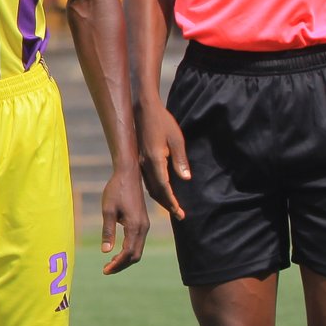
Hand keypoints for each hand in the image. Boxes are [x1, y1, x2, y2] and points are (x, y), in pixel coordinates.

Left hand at [98, 166, 148, 274]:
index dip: (117, 264)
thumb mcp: (107, 210)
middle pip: (136, 255)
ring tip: (109, 263)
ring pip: (138, 250)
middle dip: (121, 265)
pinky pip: (138, 242)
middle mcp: (143, 227)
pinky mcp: (143, 222)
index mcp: (135, 226)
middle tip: (105, 270)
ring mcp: (145, 225)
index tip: (105, 270)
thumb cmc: (116, 190)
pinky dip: (129, 250)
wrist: (128, 174)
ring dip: (125, 259)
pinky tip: (117, 252)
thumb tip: (105, 251)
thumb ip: (107, 231)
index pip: (128, 253)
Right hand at [134, 101, 189, 219]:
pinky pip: (146, 180)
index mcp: (155, 159)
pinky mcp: (139, 160)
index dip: (172, 200)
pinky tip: (161, 192)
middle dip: (167, 204)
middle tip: (179, 215)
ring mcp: (140, 162)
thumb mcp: (177, 139)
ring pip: (150, 187)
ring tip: (172, 207)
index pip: (164, 186)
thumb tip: (186, 179)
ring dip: (161, 198)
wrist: (143, 110)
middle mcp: (144, 164)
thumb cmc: (163, 122)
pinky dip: (155, 190)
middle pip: (155, 190)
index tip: (179, 212)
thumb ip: (181, 160)